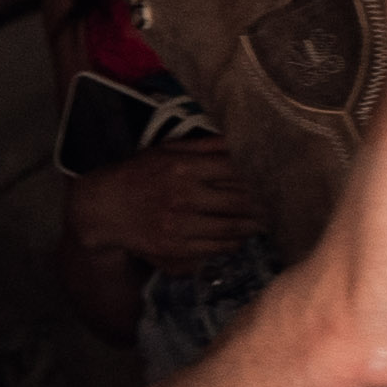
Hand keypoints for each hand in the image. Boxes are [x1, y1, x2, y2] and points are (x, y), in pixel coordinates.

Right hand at [62, 139, 258, 267]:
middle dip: (265, 203)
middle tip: (283, 202)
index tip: (277, 176)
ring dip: (255, 225)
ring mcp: (180, 225)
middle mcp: (183, 196)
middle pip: (240, 201)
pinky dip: (235, 242)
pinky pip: (218, 247)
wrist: (102, 209)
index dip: (260, 175)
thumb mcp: (166, 150)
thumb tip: (240, 138)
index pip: (235, 170)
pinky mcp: (176, 248)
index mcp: (183, 167)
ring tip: (268, 220)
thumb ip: (204, 145)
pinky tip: (242, 236)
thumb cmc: (137, 174)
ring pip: (233, 228)